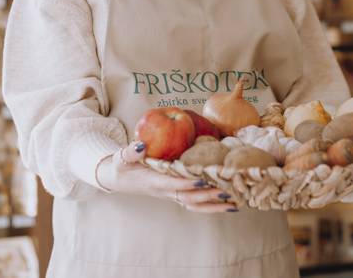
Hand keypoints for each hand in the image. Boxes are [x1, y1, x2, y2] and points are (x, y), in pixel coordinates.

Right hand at [96, 141, 237, 212]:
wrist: (118, 178)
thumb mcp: (122, 157)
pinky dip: (211, 205)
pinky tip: (226, 204)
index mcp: (153, 182)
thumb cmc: (121, 166)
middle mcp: (164, 192)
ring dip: (214, 206)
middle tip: (228, 191)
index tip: (203, 179)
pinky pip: (195, 203)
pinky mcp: (175, 194)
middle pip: (189, 198)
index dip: (187, 183)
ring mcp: (171, 195)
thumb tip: (140, 144)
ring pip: (194, 205)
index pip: (173, 184)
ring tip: (234, 204)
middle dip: (208, 196)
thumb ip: (130, 152)